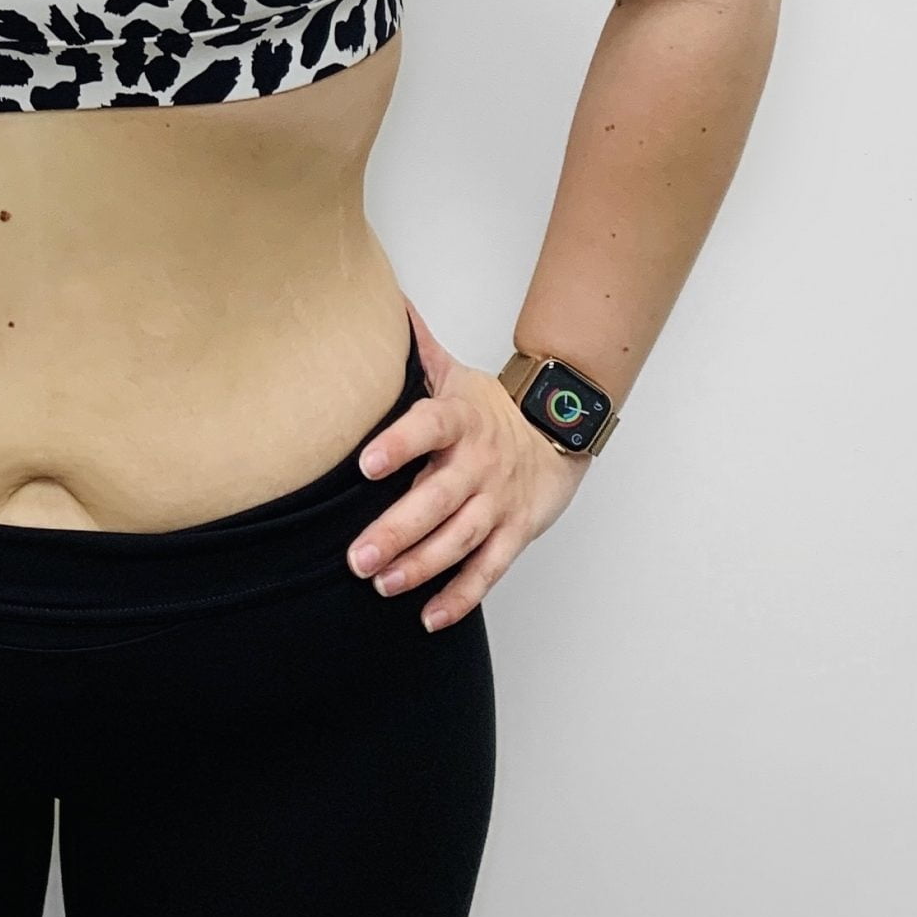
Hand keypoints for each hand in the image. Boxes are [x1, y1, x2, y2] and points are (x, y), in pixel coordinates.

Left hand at [346, 299, 592, 630]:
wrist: (559, 428)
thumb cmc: (490, 406)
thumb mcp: (453, 374)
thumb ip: (415, 347)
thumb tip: (377, 300)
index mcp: (459, 420)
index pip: (428, 428)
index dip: (398, 445)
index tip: (365, 464)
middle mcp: (478, 464)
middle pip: (437, 500)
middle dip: (397, 530)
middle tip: (356, 557)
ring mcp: (498, 502)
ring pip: (460, 539)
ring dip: (422, 566)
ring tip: (383, 584)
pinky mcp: (515, 532)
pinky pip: (489, 569)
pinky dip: (462, 596)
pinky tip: (429, 616)